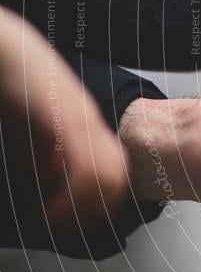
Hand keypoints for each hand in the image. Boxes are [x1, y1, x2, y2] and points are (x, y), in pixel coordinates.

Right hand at [0, 9, 126, 230]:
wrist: (8, 47)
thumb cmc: (17, 82)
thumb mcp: (35, 123)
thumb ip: (46, 149)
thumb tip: (50, 179)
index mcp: (88, 123)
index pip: (116, 167)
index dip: (103, 198)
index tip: (80, 217)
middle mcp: (92, 122)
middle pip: (119, 175)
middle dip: (98, 208)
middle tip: (71, 224)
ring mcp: (82, 121)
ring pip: (107, 176)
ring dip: (84, 207)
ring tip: (59, 219)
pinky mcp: (64, 120)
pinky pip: (83, 167)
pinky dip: (71, 195)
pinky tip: (51, 206)